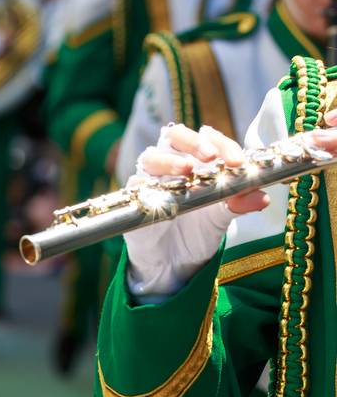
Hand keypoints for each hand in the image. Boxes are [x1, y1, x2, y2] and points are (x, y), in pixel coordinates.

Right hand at [124, 123, 265, 297]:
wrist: (173, 260)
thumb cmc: (198, 230)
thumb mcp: (222, 216)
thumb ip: (239, 203)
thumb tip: (262, 196)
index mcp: (197, 161)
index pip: (208, 140)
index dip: (223, 145)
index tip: (237, 162)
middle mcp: (172, 163)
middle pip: (175, 136)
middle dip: (193, 142)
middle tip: (210, 156)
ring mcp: (151, 178)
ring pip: (152, 156)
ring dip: (170, 161)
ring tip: (187, 170)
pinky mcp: (134, 196)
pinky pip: (136, 183)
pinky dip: (147, 184)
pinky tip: (160, 191)